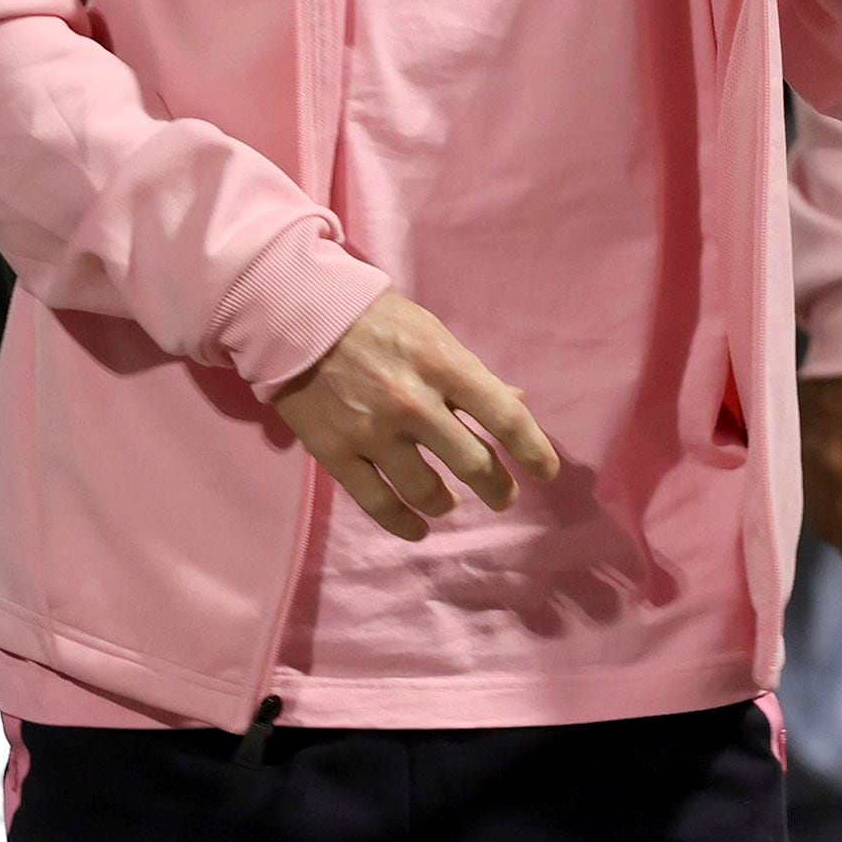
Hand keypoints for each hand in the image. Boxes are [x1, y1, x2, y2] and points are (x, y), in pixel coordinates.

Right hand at [271, 291, 563, 541]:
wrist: (295, 313)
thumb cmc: (374, 320)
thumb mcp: (432, 333)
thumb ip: (471, 373)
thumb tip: (517, 402)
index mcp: (443, 364)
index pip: (504, 416)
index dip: (533, 450)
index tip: (546, 471)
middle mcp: (412, 401)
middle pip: (473, 464)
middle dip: (497, 488)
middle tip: (502, 496)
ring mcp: (373, 431)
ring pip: (427, 491)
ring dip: (447, 504)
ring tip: (450, 502)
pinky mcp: (337, 452)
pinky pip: (379, 504)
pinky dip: (405, 523)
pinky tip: (418, 528)